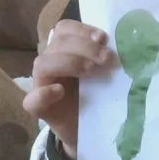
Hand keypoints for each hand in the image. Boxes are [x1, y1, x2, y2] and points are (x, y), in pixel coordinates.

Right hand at [23, 19, 113, 159]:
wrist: (92, 129)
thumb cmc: (99, 95)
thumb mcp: (105, 72)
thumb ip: (107, 57)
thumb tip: (126, 44)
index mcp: (65, 50)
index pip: (65, 29)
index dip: (82, 30)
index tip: (104, 38)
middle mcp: (51, 63)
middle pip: (58, 44)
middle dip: (85, 47)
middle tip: (107, 58)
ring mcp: (42, 85)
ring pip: (42, 64)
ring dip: (69, 63)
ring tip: (91, 71)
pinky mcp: (41, 109)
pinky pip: (32, 100)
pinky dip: (43, 94)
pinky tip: (58, 91)